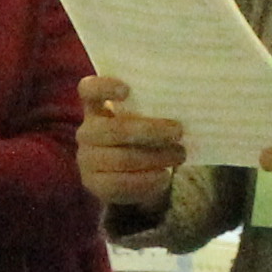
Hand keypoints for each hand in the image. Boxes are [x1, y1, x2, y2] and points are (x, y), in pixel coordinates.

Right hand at [76, 80, 188, 207]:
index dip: (104, 87)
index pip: (89, 90)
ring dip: (155, 157)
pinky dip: (146, 180)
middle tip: (178, 131)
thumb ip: (154, 108)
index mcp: (96, 107)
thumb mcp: (143, 117)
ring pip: (121, 159)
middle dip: (150, 131)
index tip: (127, 91)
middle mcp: (87, 131)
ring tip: (180, 154)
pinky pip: (119, 184)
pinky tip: (164, 176)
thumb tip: (185, 102)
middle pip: (114, 129)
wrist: (131, 172)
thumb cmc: (142, 134)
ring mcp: (87, 159)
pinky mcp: (93, 184)